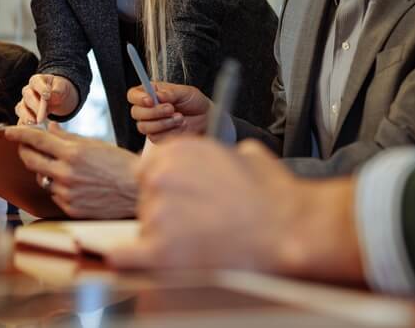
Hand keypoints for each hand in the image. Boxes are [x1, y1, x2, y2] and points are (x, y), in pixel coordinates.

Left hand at [4, 123, 138, 218]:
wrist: (136, 191)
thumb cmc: (120, 165)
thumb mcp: (95, 145)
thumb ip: (68, 138)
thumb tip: (50, 128)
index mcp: (73, 154)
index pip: (37, 140)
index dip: (20, 133)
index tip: (10, 132)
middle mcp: (66, 174)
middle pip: (31, 160)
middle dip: (25, 150)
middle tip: (27, 146)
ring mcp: (66, 194)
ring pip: (42, 179)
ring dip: (45, 170)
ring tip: (62, 167)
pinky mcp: (70, 209)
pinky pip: (54, 194)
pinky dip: (57, 187)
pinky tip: (73, 183)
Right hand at [16, 74, 77, 123]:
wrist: (59, 99)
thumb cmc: (60, 90)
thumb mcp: (63, 87)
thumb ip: (58, 89)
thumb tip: (53, 94)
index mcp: (37, 80)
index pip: (35, 82)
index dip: (41, 88)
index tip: (47, 95)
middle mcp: (28, 91)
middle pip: (27, 96)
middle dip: (35, 105)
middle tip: (42, 114)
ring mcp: (24, 104)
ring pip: (21, 108)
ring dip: (26, 116)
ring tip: (34, 123)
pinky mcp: (24, 116)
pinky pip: (20, 120)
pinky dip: (23, 126)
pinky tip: (28, 131)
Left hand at [107, 138, 364, 283]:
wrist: (288, 229)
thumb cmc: (273, 196)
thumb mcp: (244, 153)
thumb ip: (216, 155)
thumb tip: (219, 162)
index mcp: (177, 151)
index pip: (148, 172)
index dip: (165, 190)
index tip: (179, 202)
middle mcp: (160, 178)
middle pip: (146, 201)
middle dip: (166, 214)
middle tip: (197, 225)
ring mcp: (157, 215)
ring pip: (144, 229)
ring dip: (163, 238)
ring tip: (199, 244)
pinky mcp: (159, 252)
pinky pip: (125, 258)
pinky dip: (132, 262)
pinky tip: (146, 263)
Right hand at [128, 82, 210, 141]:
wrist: (206, 118)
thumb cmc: (195, 102)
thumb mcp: (185, 92)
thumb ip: (171, 93)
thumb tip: (158, 96)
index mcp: (151, 93)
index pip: (133, 95)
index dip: (138, 98)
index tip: (150, 100)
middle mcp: (148, 108)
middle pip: (136, 112)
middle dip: (154, 112)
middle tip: (171, 108)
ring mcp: (151, 123)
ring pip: (143, 126)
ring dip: (162, 122)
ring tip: (179, 117)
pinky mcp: (157, 136)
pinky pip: (154, 137)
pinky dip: (168, 131)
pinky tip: (179, 125)